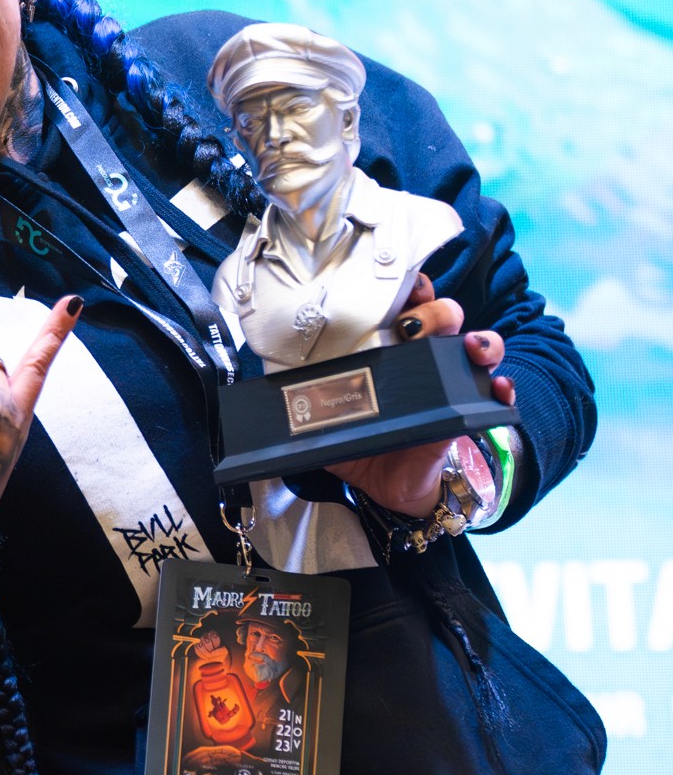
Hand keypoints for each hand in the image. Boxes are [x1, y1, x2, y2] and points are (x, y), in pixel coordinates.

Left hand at [327, 273, 514, 518]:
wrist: (390, 487)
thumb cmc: (362, 442)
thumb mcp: (328, 422)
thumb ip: (304, 408)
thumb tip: (271, 405)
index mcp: (388, 350)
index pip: (404, 303)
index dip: (409, 287)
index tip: (403, 287)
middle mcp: (424, 357)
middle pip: (444, 316)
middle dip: (437, 312)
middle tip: (414, 327)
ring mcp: (451, 382)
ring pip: (478, 345)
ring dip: (480, 340)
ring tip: (470, 348)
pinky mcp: (469, 413)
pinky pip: (497, 394)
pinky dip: (503, 387)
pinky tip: (499, 388)